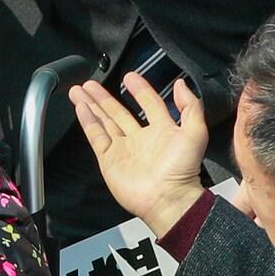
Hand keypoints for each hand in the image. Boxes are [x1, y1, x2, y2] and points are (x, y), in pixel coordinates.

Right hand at [70, 74, 206, 236]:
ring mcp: (123, 149)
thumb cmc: (183, 169)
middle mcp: (140, 138)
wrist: (167, 199)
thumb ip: (190, 106)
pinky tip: (81, 108)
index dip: (140, 89)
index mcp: (162, 130)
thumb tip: (181, 83)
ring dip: (91, 105)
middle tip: (90, 83)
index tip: (129, 76)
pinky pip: (96, 136)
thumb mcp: (195, 132)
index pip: (149, 103)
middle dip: (104, 97)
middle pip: (118, 111)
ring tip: (79, 91)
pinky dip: (88, 122)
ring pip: (104, 121)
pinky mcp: (109, 160)